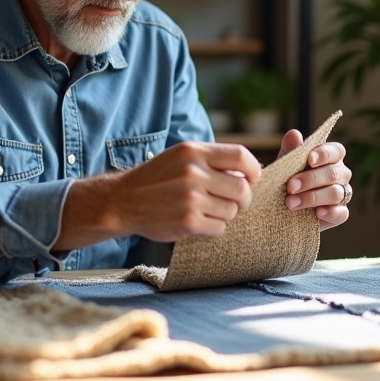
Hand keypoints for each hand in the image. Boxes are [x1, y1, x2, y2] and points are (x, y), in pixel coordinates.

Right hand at [62, 141, 261, 248]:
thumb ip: (213, 161)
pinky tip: (199, 223)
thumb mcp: (182, 157)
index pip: (241, 156)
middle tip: (234, 203)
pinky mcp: (187, 221)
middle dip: (243, 199)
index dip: (254, 170)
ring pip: (232, 211)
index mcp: (194, 152)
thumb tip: (256, 170)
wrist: (123, 201)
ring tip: (208, 211)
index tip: (252, 179)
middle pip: (242, 188)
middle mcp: (193, 172)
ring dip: (225, 215)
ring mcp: (190, 198)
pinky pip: (219, 228)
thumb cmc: (158, 179)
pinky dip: (214, 229)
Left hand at [278, 131, 351, 231]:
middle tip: (290, 187)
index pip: (336, 151)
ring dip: (313, 197)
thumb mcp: (285, 166)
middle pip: (333, 173)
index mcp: (330, 158)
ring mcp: (342, 194)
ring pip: (336, 193)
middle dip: (310, 179)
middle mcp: (340, 174)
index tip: (310, 159)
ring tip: (291, 203)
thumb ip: (290, 151)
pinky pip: (341, 213)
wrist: (282, 211)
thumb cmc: (287, 181)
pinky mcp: (339, 214)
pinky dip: (330, 212)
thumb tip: (294, 134)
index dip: (325, 154)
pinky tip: (317, 213)